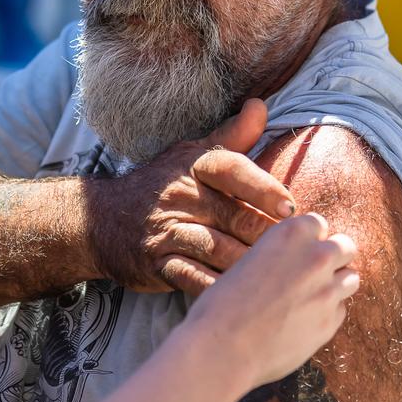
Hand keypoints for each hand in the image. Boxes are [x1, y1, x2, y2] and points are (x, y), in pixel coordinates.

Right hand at [83, 99, 296, 293]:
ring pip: (217, 248)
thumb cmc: (158, 186)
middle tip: (301, 254)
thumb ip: (231, 135)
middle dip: (268, 237)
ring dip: (249, 264)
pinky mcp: (158, 263)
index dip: (262, 187)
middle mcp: (181, 196)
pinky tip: (241, 295)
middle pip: (234, 216)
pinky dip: (218, 287)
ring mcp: (167, 230)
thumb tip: (260, 105)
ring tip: (281, 278)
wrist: (100, 220)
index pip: (231, 169)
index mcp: (193, 166)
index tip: (290, 207)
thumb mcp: (189, 154)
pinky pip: (192, 277)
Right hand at [183, 212, 358, 388]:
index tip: (297, 251)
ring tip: (309, 297)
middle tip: (312, 272)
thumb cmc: (223, 303)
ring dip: (335, 284)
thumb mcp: (249, 261)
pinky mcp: (331, 322)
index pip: (318, 223)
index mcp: (291, 233)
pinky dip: (327, 313)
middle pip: (346, 247)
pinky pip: (340, 310)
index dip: (307, 238)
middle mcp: (316, 256)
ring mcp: (328, 290)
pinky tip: (302, 320)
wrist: (223, 346)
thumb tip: (293, 261)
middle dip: (333, 257)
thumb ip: (279, 255)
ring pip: (351, 278)